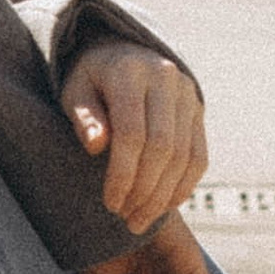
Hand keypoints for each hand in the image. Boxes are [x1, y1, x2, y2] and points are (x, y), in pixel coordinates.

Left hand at [59, 37, 206, 235]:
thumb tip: (96, 145)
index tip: (110, 203)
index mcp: (129, 71)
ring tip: (140, 219)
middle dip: (144, 190)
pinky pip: (199, 156)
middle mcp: (165, 78)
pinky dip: (184, 186)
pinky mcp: (198, 109)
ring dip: (163, 195)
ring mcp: (187, 93)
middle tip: (126, 218)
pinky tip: (164, 206)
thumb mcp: (75, 92)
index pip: (131, 132)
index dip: (122, 173)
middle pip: (162, 146)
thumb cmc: (91, 81)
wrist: (121, 55)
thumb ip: (84, 116)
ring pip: (184, 155)